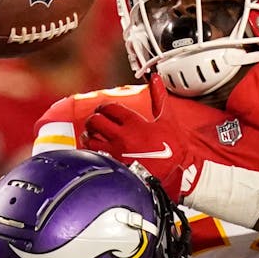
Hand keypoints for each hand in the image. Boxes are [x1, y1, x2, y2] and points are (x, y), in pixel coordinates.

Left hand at [80, 77, 198, 200]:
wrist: (168, 179)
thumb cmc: (170, 151)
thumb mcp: (168, 121)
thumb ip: (159, 98)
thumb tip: (156, 78)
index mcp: (134, 123)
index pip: (110, 107)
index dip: (105, 107)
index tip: (106, 109)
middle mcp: (121, 136)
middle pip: (96, 120)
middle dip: (94, 118)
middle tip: (97, 119)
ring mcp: (114, 151)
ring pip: (90, 138)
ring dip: (88, 134)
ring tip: (92, 134)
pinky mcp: (112, 165)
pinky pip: (93, 154)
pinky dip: (91, 150)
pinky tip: (95, 149)